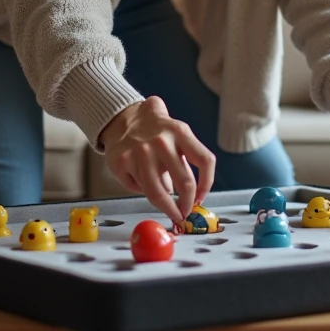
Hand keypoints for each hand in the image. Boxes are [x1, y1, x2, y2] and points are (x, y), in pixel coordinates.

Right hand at [99, 96, 215, 226]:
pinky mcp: (122, 161)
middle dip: (187, 204)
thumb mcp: (176, 134)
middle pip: (185, 183)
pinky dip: (141, 192)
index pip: (205, 160)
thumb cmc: (154, 129)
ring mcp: (140, 152)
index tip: (201, 197)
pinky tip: (143, 185)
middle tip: (185, 212)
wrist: (122, 117)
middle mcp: (162, 141)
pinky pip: (137, 188)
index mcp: (180, 132)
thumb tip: (191, 194)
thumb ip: (184, 159)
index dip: (207, 184)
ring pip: (158, 193)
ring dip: (168, 209)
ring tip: (171, 213)